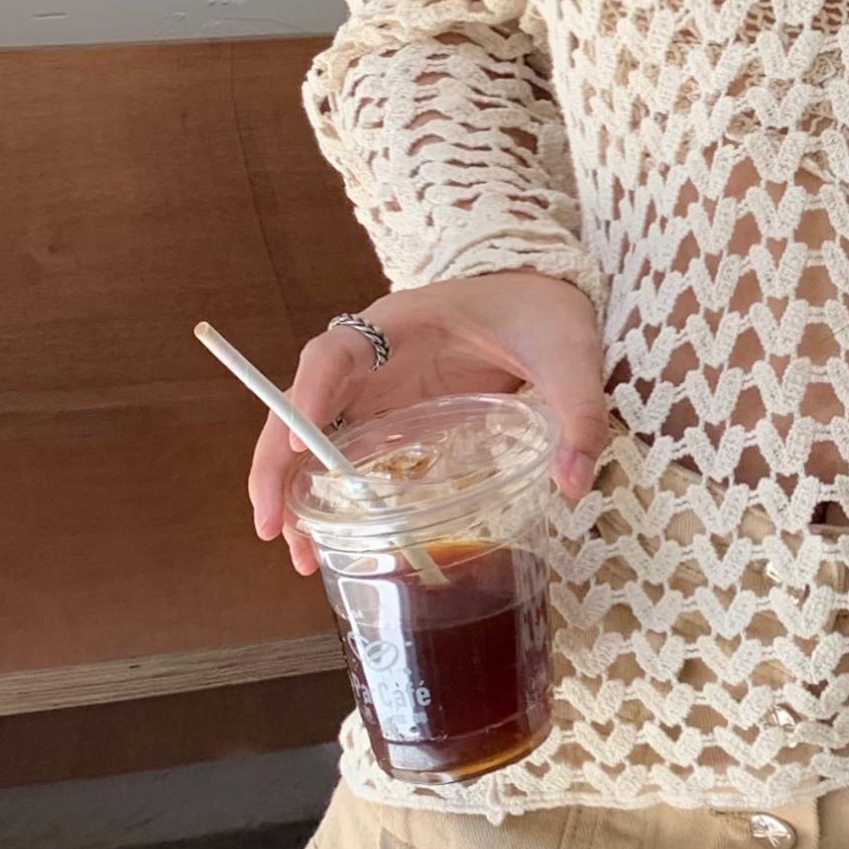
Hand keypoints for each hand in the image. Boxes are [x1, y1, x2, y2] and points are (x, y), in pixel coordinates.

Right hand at [247, 272, 610, 577]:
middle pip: (300, 402)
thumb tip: (572, 484)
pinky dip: (328, 492)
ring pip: (313, 434)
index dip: (310, 394)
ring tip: (296, 553)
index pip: (336, 352)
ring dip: (294, 488)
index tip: (299, 442)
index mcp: (401, 322)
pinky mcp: (392, 413)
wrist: (544, 294)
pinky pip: (345, 451)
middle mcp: (373, 354)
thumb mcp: (570, 354)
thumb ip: (577, 411)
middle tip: (271, 526)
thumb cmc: (546, 312)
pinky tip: (328, 540)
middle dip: (277, 462)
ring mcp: (378, 385)